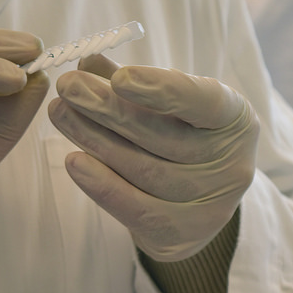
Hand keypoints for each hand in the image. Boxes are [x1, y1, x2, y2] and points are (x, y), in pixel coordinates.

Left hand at [48, 54, 258, 261]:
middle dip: (107, 108)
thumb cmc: (179, 135)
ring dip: (93, 139)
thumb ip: (131, 81)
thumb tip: (88, 60)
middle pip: (160, 135)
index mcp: (233, 118)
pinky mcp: (181, 233)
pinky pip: (135, 209)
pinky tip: (73, 161)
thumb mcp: (166, 104)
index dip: (161, 89)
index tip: (119, 77)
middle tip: (68, 86)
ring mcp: (208, 203)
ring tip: (59, 112)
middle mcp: (229, 162)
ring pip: (142, 169)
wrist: (196, 201)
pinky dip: (102, 185)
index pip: (202, 101)